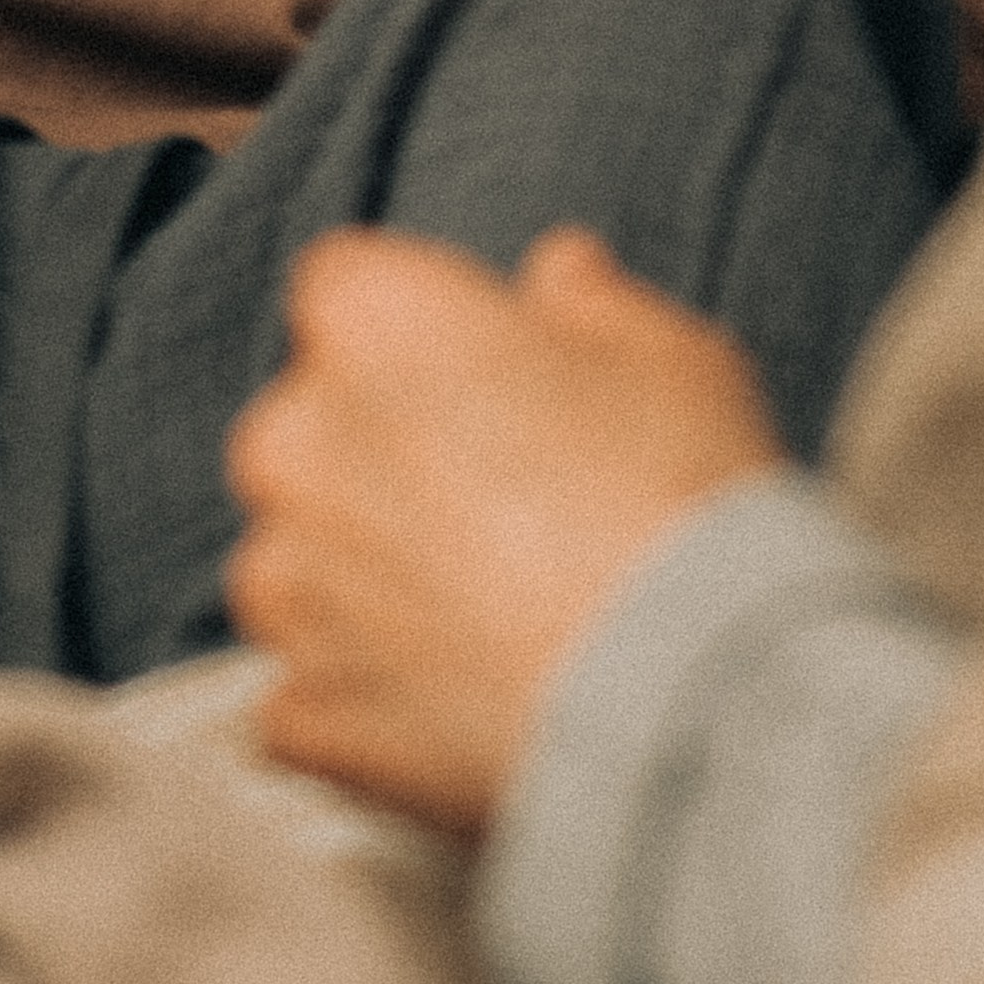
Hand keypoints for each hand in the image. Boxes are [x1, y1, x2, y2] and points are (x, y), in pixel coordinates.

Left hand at [224, 225, 788, 837]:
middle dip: (386, 455)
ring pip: (303, 559)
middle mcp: (293, 441)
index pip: (350, 288)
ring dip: (369, 580)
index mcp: (372, 324)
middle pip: (314, 426)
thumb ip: (591, 303)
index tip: (489, 375)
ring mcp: (288, 583)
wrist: (695, 703)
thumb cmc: (684, 507)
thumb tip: (559, 276)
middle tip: (510, 505)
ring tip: (491, 613)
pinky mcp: (308, 708)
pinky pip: (312, 691)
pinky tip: (460, 700)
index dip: (423, 330)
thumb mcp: (673, 359)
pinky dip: (367, 700)